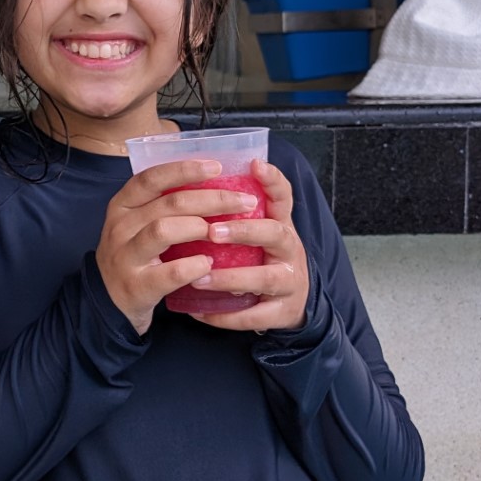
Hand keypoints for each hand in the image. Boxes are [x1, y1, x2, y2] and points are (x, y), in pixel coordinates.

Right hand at [97, 159, 263, 335]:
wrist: (106, 302)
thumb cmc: (134, 257)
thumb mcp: (137, 225)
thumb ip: (163, 206)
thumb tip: (214, 184)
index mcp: (122, 206)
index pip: (151, 178)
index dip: (184, 169)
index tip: (217, 166)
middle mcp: (120, 227)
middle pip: (169, 203)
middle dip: (212, 199)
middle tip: (244, 201)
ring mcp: (126, 257)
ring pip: (164, 230)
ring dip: (200, 227)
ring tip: (223, 231)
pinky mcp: (136, 286)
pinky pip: (169, 272)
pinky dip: (193, 266)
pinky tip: (208, 263)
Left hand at [186, 159, 309, 332]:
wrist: (289, 305)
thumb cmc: (262, 260)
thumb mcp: (255, 233)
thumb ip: (233, 213)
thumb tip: (191, 183)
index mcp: (281, 225)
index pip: (283, 197)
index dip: (272, 180)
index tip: (255, 164)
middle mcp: (290, 250)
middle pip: (275, 234)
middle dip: (245, 231)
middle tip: (213, 231)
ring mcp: (289, 282)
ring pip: (265, 278)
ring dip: (230, 278)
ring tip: (199, 278)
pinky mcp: (282, 312)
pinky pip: (255, 316)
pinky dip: (227, 316)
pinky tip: (201, 313)